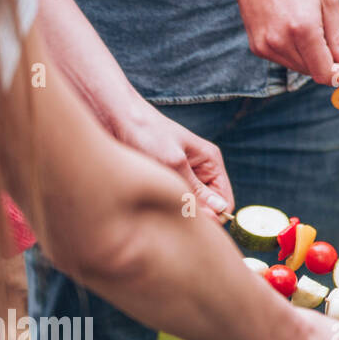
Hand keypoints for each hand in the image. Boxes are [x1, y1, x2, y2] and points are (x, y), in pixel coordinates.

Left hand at [112, 103, 233, 216]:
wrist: (113, 115)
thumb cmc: (145, 132)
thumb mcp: (173, 163)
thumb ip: (195, 191)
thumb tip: (219, 213)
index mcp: (211, 162)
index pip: (225, 201)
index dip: (215, 217)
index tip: (193, 225)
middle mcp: (200, 170)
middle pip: (208, 207)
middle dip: (194, 216)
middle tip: (170, 217)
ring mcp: (181, 175)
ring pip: (188, 206)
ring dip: (176, 210)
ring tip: (154, 206)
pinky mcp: (163, 179)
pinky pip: (172, 201)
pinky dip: (163, 206)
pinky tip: (147, 204)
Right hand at [232, 0, 338, 84]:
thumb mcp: (328, 1)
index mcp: (303, 29)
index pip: (324, 74)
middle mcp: (281, 42)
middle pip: (313, 73)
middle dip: (325, 62)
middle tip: (326, 37)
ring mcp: (266, 46)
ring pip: (298, 69)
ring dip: (309, 57)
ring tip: (306, 26)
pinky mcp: (257, 48)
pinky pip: (284, 60)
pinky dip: (293, 52)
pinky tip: (290, 28)